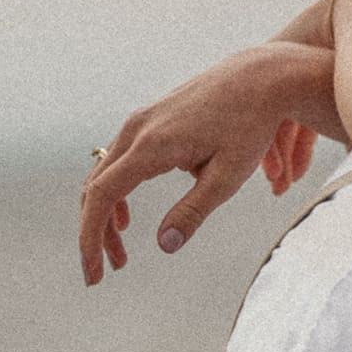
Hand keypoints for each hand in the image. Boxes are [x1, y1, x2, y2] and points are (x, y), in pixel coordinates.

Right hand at [79, 44, 329, 283]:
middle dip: (95, 233)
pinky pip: (118, 162)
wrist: (259, 78)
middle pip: (96, 189)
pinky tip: (127, 219)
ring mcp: (140, 122)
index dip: (91, 238)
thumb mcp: (227, 178)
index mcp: (151, 146)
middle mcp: (136, 130)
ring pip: (104, 175)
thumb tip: (162, 246)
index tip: (93, 273)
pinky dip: (117, 193)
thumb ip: (193, 212)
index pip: (104, 197)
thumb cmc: (249, 128)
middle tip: (102, 273)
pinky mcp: (149, 120)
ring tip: (120, 255)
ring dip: (106, 216)